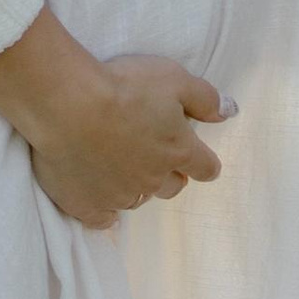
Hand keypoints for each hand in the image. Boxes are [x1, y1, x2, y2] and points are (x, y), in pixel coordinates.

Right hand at [27, 51, 233, 231]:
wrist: (68, 105)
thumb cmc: (123, 86)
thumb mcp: (173, 78)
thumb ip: (205, 98)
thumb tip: (230, 112)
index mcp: (177, 150)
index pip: (204, 167)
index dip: (205, 164)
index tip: (202, 162)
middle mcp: (153, 179)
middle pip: (172, 187)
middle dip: (170, 174)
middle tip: (157, 157)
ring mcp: (120, 195)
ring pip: (138, 199)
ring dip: (136, 185)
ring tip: (121, 168)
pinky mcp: (87, 205)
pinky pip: (103, 219)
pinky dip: (105, 211)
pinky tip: (102, 203)